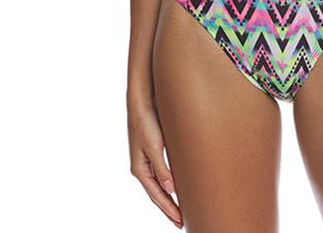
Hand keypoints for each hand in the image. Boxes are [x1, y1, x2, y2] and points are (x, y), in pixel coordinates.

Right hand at [128, 98, 182, 227]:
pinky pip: (162, 172)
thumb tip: (170, 190)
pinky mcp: (154, 150)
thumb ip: (162, 168)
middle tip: (181, 222)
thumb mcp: (155, 146)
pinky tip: (176, 186)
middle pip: (157, 194)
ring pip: (160, 184)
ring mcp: (148, 159)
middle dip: (168, 209)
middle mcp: (143, 167)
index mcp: (140, 169)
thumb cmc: (146, 122)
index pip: (157, 196)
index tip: (180, 222)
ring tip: (180, 209)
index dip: (169, 209)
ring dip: (169, 197)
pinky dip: (169, 183)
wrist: (142, 101)